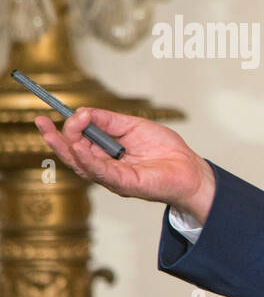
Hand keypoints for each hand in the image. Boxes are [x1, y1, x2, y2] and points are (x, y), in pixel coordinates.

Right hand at [35, 107, 215, 222]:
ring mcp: (113, 177)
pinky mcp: (125, 184)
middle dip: (56, 138)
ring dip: (67, 147)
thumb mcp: (134, 126)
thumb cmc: (165, 150)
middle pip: (72, 154)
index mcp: (105, 154)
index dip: (64, 129)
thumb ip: (108, 120)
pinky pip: (101, 173)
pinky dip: (88, 160)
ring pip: (81, 164)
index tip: (56, 112)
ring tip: (54, 132)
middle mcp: (104, 167)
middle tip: (41, 121)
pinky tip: (79, 148)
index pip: (76, 142)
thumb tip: (83, 112)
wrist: (190, 168)